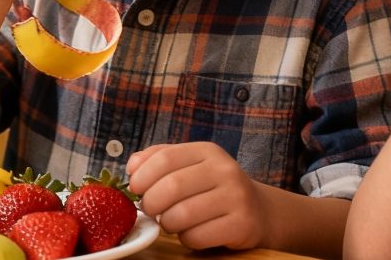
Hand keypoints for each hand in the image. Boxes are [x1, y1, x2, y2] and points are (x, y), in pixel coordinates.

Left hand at [126, 142, 267, 250]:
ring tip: (172, 221)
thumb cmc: (212, 188)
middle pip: (171, 187)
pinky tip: (192, 232)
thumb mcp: (190, 165)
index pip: (164, 158)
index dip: (142, 176)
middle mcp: (224, 170)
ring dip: (168, 223)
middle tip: (150, 209)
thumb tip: (132, 167)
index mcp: (207, 151)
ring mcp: (236, 197)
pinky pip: (197, 236)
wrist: (259, 211)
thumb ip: (158, 159)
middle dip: (151, 203)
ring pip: (182, 215)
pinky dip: (186, 239)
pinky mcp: (241, 224)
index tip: (135, 189)